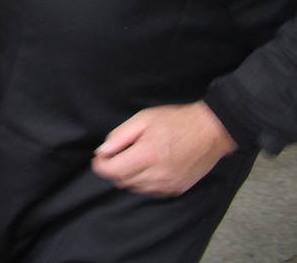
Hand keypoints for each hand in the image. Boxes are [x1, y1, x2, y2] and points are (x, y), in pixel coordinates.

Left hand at [91, 102, 238, 195]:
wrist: (211, 131)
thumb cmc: (176, 121)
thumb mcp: (143, 119)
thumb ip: (119, 136)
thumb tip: (102, 151)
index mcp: (147, 155)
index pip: (112, 171)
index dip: (101, 164)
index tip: (101, 156)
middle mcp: (157, 175)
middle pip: (121, 181)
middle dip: (113, 169)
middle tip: (118, 154)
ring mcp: (169, 185)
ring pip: (135, 188)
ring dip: (128, 176)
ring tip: (135, 158)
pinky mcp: (177, 189)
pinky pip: (150, 192)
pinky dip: (143, 182)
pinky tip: (149, 167)